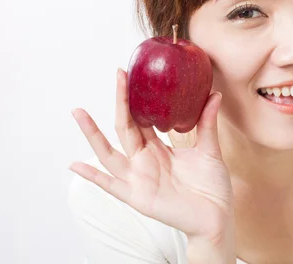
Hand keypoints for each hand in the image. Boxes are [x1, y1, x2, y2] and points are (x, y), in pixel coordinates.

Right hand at [69, 68, 233, 243]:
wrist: (217, 218)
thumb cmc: (212, 187)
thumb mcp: (209, 150)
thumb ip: (207, 124)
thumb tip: (214, 94)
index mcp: (157, 148)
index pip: (140, 118)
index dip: (135, 97)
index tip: (130, 74)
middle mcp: (144, 160)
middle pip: (124, 127)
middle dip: (119, 102)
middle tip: (117, 75)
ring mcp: (138, 178)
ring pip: (109, 152)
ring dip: (92, 134)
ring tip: (78, 112)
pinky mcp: (137, 197)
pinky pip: (110, 186)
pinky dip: (92, 176)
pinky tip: (75, 166)